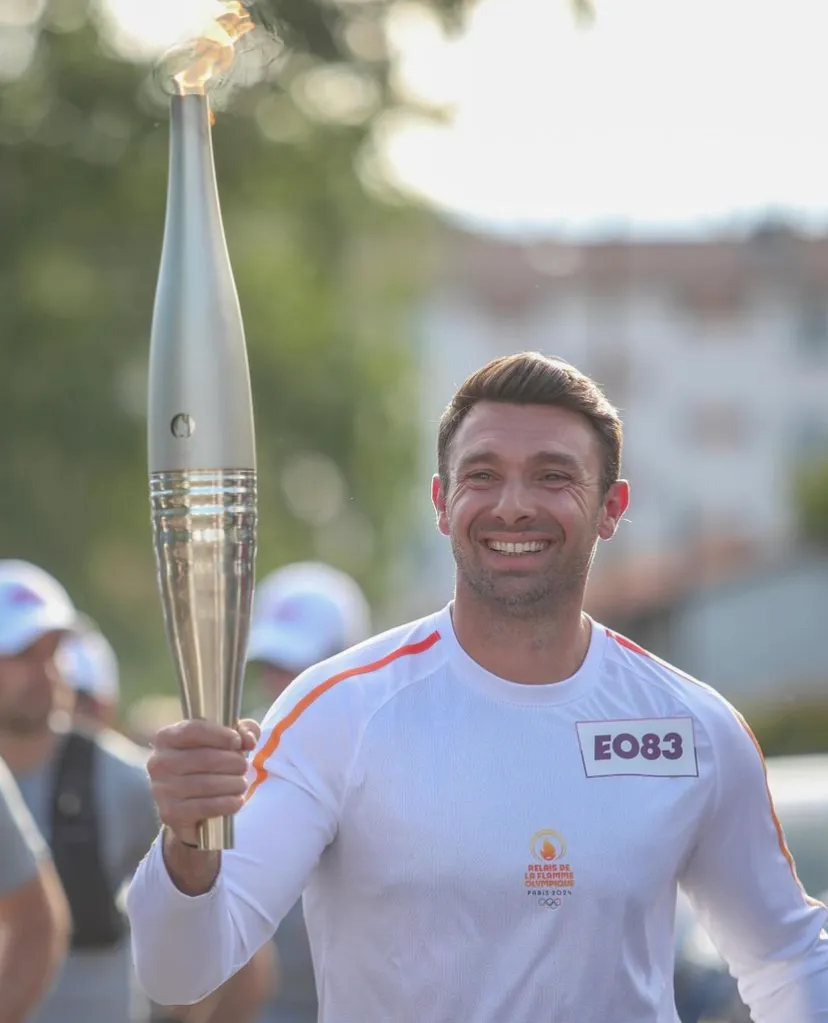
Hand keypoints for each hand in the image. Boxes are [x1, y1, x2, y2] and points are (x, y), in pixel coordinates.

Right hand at [147, 719, 260, 845]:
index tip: (238, 742)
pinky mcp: (170, 813)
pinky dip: (226, 804)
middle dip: (233, 762)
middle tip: (244, 767)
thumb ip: (242, 730)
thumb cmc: (207, 764)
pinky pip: (204, 807)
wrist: (188, 806)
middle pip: (205, 758)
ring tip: (242, 784)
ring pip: (207, 783)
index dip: (220, 735)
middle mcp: (159, 762)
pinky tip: (237, 801)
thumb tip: (249, 739)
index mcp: (166, 737)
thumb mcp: (224, 740)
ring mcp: (162, 789)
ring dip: (233, 784)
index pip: (194, 730)